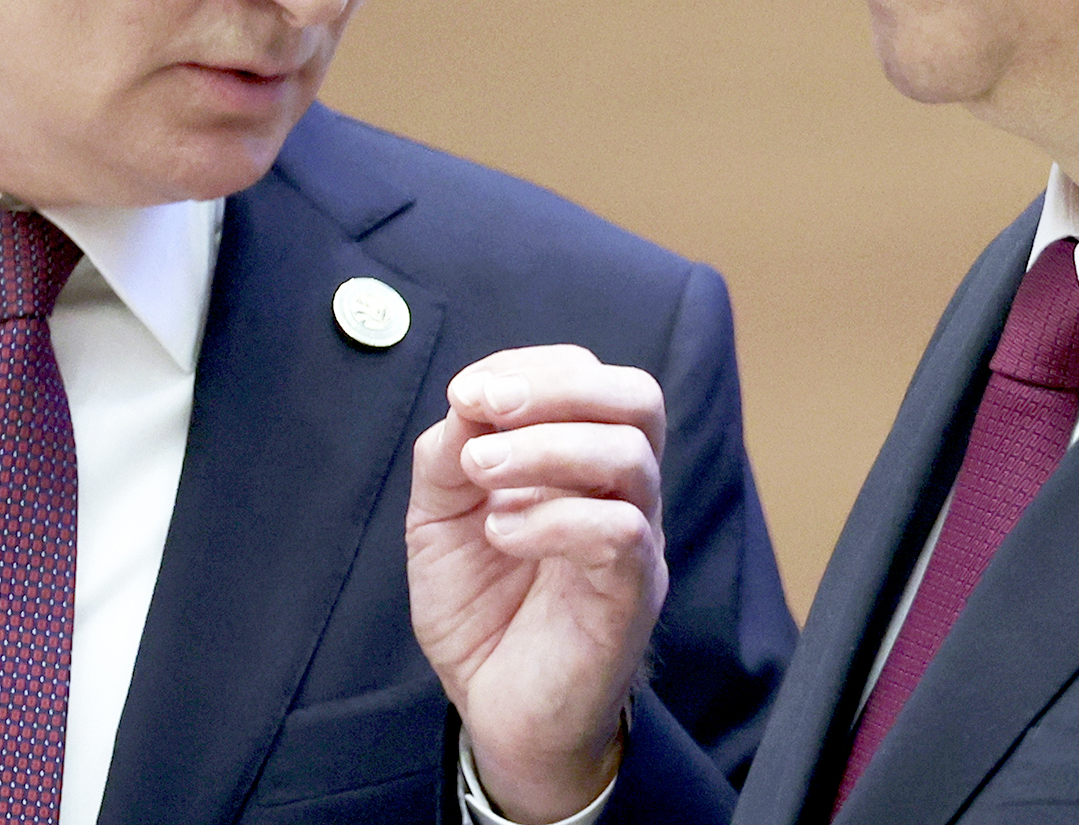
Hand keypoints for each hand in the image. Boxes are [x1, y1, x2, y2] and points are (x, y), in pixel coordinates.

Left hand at [407, 345, 667, 823]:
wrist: (498, 712)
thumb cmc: (481, 611)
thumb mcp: (441, 519)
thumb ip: (449, 455)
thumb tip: (467, 403)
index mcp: (582, 459)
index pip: (588, 376)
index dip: (527, 367)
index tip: (465, 392)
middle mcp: (622, 489)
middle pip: (637, 398)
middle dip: (556, 385)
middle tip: (485, 406)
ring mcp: (635, 539)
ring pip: (630, 455)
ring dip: (543, 447)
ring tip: (478, 471)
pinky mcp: (632, 593)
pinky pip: (620, 530)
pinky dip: (553, 519)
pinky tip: (501, 534)